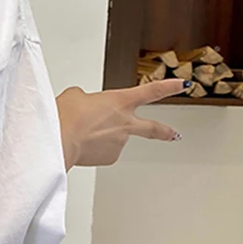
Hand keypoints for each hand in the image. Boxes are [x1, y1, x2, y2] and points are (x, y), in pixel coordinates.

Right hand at [56, 79, 186, 168]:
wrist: (59, 138)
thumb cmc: (67, 116)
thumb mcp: (75, 96)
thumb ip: (86, 99)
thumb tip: (85, 106)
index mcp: (121, 101)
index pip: (152, 91)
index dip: (169, 87)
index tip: (182, 85)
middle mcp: (125, 122)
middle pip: (152, 128)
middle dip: (165, 132)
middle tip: (174, 135)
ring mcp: (119, 142)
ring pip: (114, 139)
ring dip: (101, 137)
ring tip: (81, 134)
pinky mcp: (109, 158)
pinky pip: (103, 152)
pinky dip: (94, 149)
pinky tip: (82, 145)